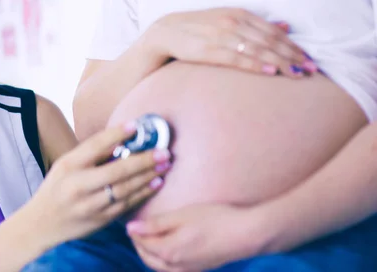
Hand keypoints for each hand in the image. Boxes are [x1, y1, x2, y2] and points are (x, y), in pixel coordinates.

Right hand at [27, 120, 171, 244]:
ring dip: (148, 176)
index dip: (116, 134)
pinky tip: (155, 183)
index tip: (136, 126)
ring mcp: (90, 205)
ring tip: (165, 165)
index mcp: (68, 166)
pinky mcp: (99, 220)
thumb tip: (121, 140)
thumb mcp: (65, 166)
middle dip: (144, 160)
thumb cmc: (56, 189)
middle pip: (116, 170)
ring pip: (125, 189)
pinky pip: (126, 204)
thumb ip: (89, 155)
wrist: (41, 225)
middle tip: (164, 151)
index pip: (95, 146)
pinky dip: (143, 193)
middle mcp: (78, 186)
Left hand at [127, 204, 264, 271]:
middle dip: (140, 244)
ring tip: (151, 237)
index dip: (135, 231)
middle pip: (148, 258)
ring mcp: (188, 271)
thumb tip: (130, 228)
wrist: (246, 235)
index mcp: (168, 251)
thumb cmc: (215, 219)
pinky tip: (169, 248)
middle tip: (139, 229)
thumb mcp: (181, 216)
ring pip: (159, 266)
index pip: (142, 243)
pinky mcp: (198, 270)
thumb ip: (155, 224)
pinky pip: (172, 270)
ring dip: (151, 253)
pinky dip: (164, 260)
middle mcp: (175, 266)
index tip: (132, 220)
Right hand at [145, 8, 317, 77]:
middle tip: (310, 71)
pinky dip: (253, 63)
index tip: (309, 61)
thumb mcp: (225, 27)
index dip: (292, 45)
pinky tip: (268, 71)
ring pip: (254, 48)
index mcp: (236, 14)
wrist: (157, 39)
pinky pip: (233, 57)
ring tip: (296, 73)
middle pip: (267, 39)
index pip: (271, 30)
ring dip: (277, 61)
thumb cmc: (193, 37)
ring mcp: (215, 34)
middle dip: (290, 55)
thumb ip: (253, 27)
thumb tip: (285, 26)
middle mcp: (228, 21)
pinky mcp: (202, 49)